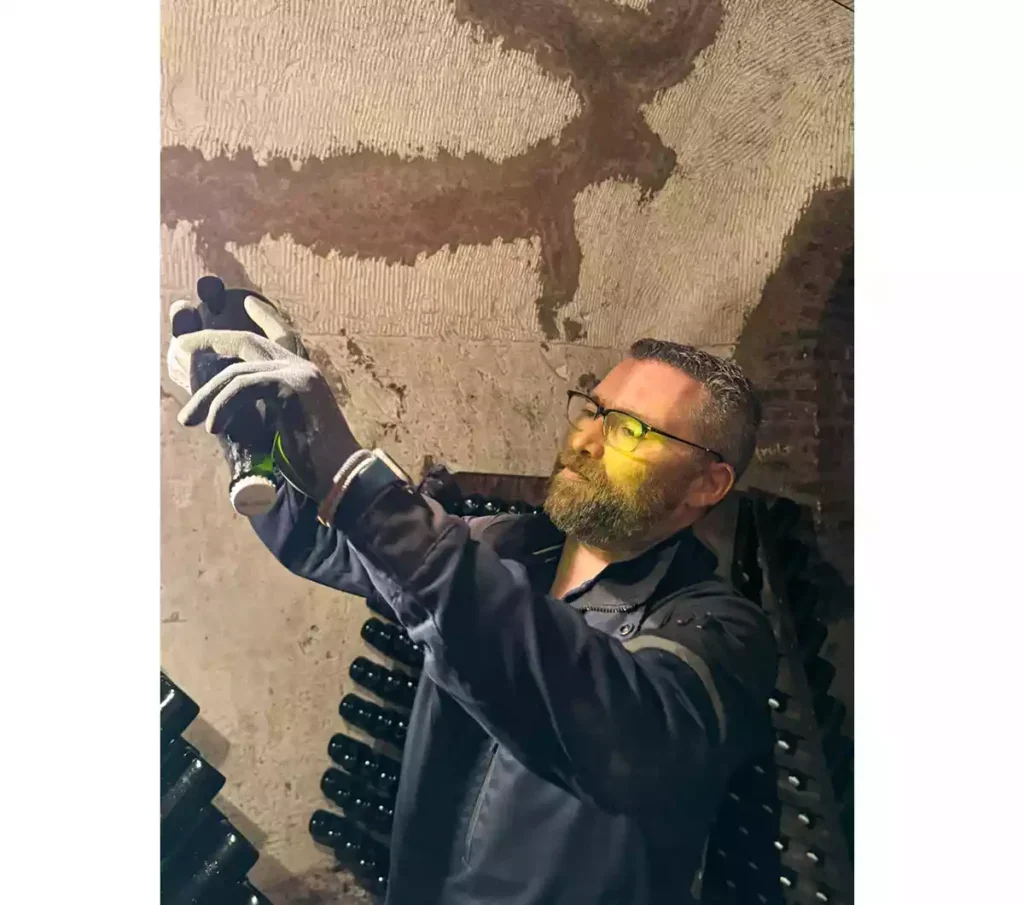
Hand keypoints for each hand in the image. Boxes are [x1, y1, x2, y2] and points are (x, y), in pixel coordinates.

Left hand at [170, 295, 360, 500]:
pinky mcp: (293, 388)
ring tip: (189, 420)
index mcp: (300, 375)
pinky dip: (223, 405)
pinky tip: (213, 426)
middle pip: (245, 342)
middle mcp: (301, 368)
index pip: (279, 333)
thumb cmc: (310, 462)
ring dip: (206, 395)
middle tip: (178, 350)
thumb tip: (216, 406)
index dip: (263, 316)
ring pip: (237, 371)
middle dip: (207, 342)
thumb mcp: (276, 428)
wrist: (339, 478)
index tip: (247, 302)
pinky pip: (245, 386)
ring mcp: (299, 375)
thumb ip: (254, 410)